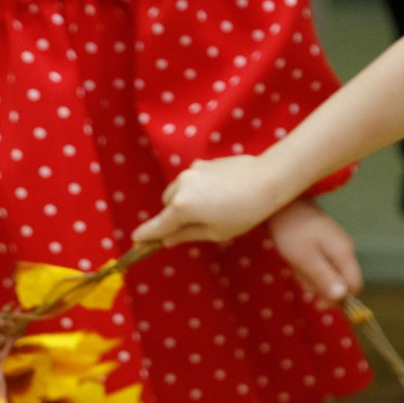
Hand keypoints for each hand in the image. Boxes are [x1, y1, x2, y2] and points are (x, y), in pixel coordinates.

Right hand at [135, 153, 295, 249]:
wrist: (267, 180)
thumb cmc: (244, 213)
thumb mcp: (216, 232)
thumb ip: (186, 235)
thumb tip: (166, 240)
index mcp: (182, 207)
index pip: (158, 225)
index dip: (147, 234)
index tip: (136, 240)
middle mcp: (181, 186)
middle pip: (166, 205)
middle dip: (174, 216)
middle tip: (195, 224)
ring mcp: (191, 171)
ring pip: (177, 190)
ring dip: (184, 200)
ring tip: (211, 207)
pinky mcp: (203, 162)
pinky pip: (191, 179)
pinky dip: (196, 188)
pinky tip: (219, 192)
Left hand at [268, 197, 361, 301]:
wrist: (284, 204)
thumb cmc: (292, 230)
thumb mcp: (304, 258)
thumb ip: (324, 277)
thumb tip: (342, 297)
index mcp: (344, 253)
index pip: (355, 286)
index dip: (339, 299)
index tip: (317, 304)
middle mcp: (345, 250)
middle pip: (340, 282)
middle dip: (319, 286)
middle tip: (299, 275)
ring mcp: (336, 246)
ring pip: (329, 274)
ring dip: (311, 276)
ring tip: (296, 264)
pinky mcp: (326, 244)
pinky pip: (322, 264)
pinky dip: (308, 267)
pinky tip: (297, 259)